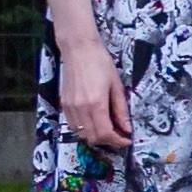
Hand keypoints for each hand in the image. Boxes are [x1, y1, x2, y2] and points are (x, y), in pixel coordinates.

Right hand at [56, 39, 134, 155]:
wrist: (78, 50)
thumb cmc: (100, 63)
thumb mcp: (117, 86)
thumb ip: (121, 110)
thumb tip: (127, 128)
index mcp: (95, 104)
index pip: (105, 134)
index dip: (117, 141)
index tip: (127, 140)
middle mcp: (80, 109)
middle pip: (92, 137)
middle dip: (108, 141)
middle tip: (119, 136)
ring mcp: (69, 108)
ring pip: (81, 134)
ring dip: (95, 136)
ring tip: (108, 130)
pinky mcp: (63, 104)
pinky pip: (73, 125)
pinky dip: (84, 129)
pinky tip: (94, 122)